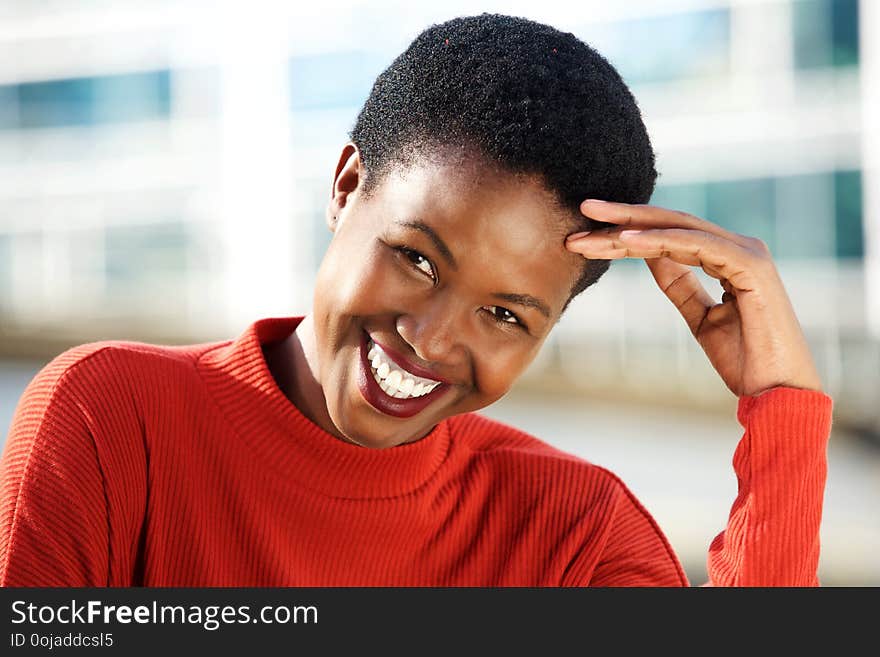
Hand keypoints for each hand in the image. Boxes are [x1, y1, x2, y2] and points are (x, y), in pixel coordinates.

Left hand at [565, 200, 822, 396]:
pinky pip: (696, 245)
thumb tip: (650, 254)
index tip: (585, 237)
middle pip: (670, 224)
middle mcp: (738, 247)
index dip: (625, 234)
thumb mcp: (699, 316)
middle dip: (623, 217)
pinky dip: (659, 240)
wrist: (778, 394)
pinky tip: (625, 241)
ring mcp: (747, 253)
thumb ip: (678, 282)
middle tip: (582, 209)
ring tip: (592, 222)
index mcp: (728, 257)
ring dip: (631, 226)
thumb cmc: (745, 360)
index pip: (668, 236)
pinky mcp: (751, 265)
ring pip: (677, 229)